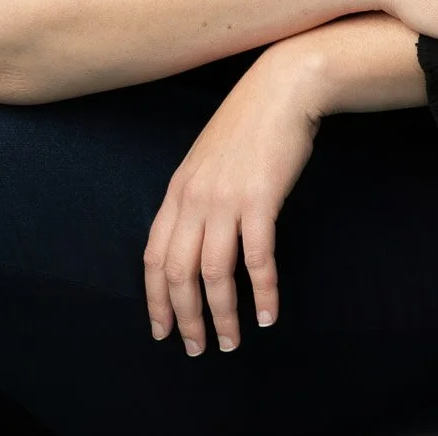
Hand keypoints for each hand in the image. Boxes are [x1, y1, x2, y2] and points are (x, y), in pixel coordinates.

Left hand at [142, 51, 319, 355]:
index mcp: (177, 191)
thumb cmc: (250, 124)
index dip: (155, 299)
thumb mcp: (208, 160)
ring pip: (214, 273)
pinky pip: (257, 258)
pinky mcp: (260, 199)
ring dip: (223, 314)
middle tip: (198, 348)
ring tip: (232, 341)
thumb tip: (194, 237)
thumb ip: (197, 196)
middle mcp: (194, 199)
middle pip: (179, 273)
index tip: (162, 330)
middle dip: (186, 318)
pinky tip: (267, 314)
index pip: (154, 257)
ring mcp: (226, 200)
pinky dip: (261, 291)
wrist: (283, 89)